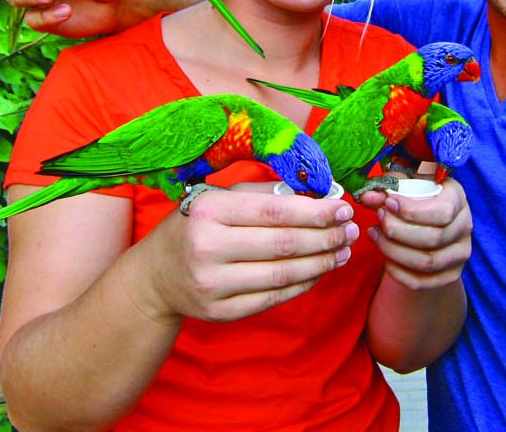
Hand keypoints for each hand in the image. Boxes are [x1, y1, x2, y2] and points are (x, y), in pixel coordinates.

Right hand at [132, 188, 358, 324]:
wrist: (155, 276)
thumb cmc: (195, 227)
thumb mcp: (218, 198)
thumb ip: (264, 193)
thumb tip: (318, 195)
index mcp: (208, 211)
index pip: (274, 211)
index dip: (315, 211)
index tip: (342, 208)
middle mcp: (207, 248)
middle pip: (283, 244)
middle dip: (325, 237)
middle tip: (350, 230)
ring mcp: (213, 284)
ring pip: (283, 274)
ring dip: (320, 262)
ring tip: (342, 251)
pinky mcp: (220, 312)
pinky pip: (273, 297)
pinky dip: (303, 284)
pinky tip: (319, 271)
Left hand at [356, 179, 471, 289]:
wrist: (429, 225)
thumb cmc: (416, 200)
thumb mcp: (404, 189)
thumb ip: (385, 191)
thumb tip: (367, 197)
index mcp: (457, 199)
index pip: (442, 212)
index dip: (412, 211)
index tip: (388, 204)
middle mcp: (465, 226)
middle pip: (433, 238)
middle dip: (398, 230)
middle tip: (379, 219)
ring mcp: (460, 253)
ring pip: (426, 262)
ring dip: (393, 250)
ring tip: (375, 235)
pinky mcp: (450, 275)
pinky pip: (420, 282)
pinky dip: (397, 272)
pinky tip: (384, 257)